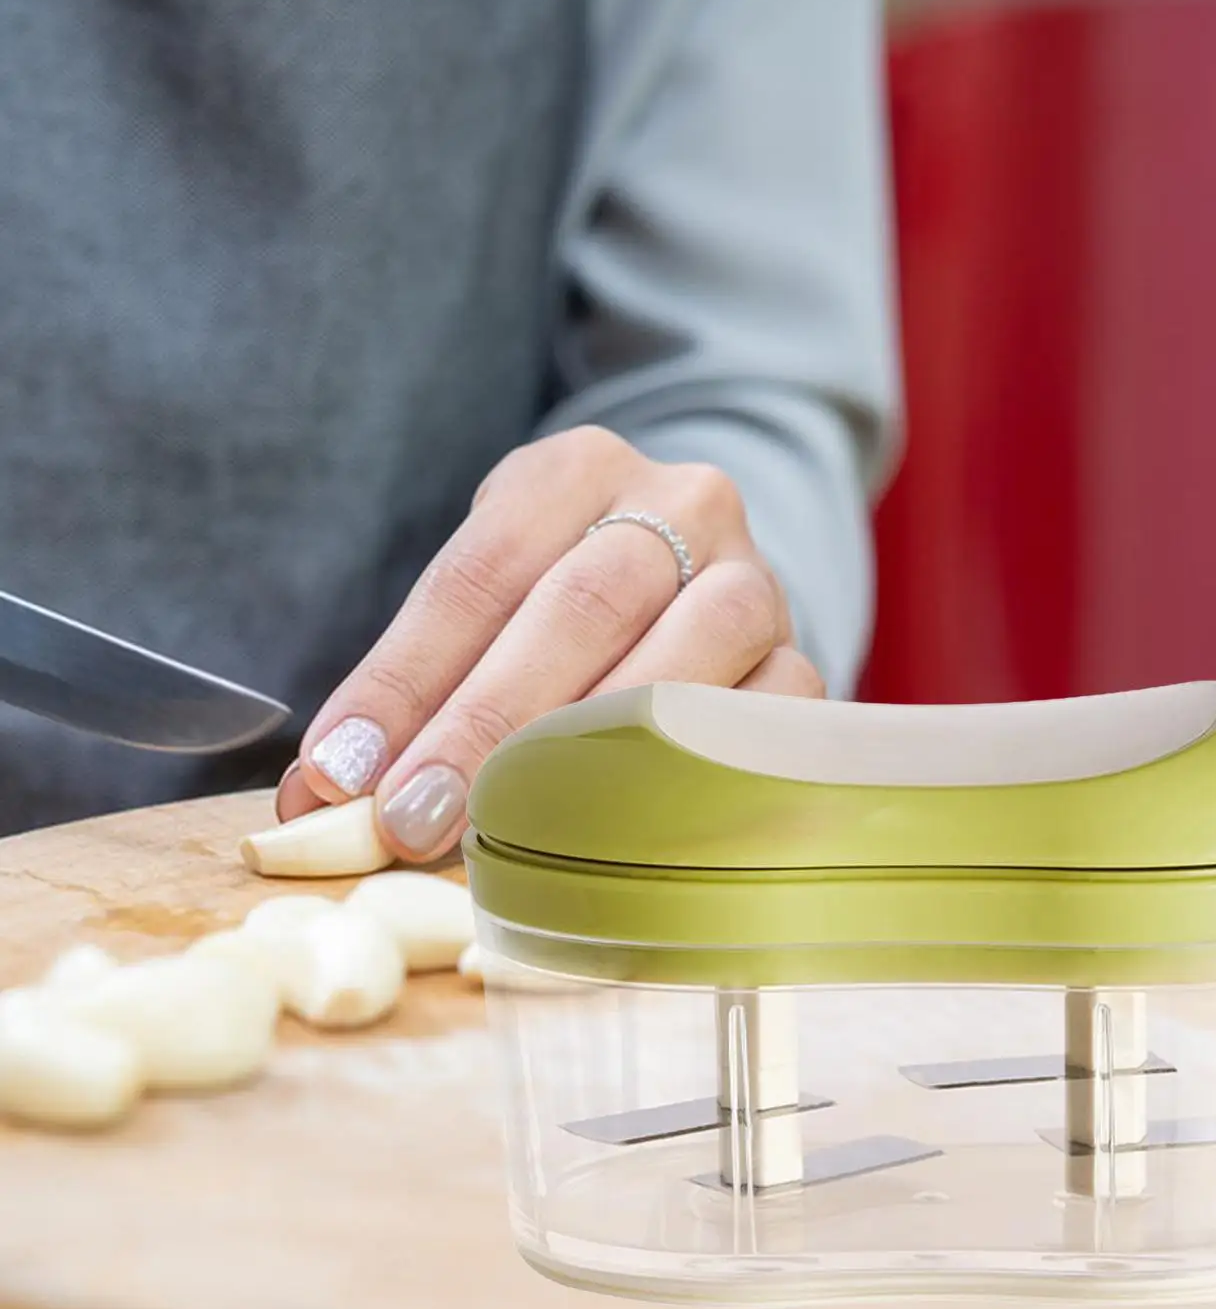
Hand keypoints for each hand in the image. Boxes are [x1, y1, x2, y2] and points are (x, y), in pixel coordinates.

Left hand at [276, 426, 822, 859]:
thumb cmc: (563, 605)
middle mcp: (684, 504)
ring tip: (500, 836)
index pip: (481, 570)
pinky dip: (679, 789)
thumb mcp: (488, 603)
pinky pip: (753, 730)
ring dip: (580, 762)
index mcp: (581, 467)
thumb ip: (417, 684)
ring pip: (675, 664)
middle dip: (484, 724)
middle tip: (407, 820)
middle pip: (580, 607)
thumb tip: (320, 797)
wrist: (699, 585)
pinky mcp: (801, 662)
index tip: (341, 772)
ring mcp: (755, 582)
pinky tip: (613, 841)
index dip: (405, 675)